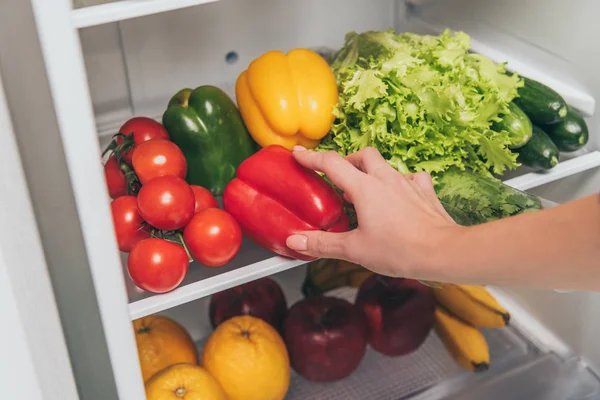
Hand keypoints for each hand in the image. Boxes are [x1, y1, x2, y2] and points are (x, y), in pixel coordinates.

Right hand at [286, 147, 463, 278]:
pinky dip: (400, 183)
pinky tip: (399, 195)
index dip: (311, 157)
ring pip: (385, 165)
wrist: (443, 252)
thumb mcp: (354, 250)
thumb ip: (323, 243)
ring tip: (364, 192)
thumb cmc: (400, 250)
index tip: (298, 154)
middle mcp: (386, 179)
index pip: (331, 164)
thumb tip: (295, 241)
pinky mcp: (424, 192)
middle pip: (362, 155)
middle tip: (338, 176)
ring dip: (372, 172)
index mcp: (365, 188)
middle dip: (347, 161)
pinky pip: (410, 178)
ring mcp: (407, 183)